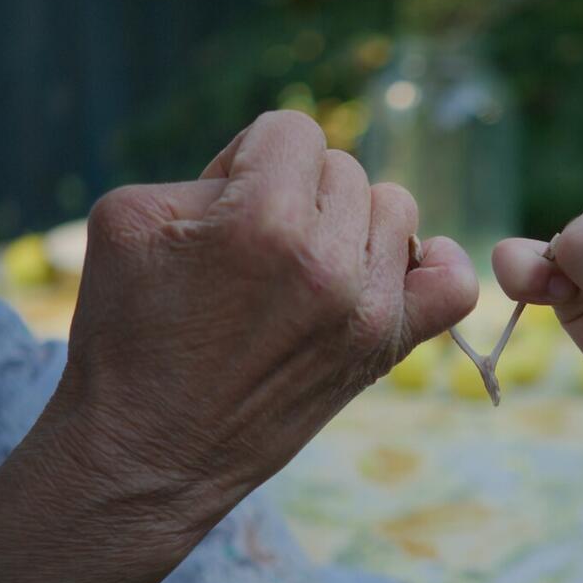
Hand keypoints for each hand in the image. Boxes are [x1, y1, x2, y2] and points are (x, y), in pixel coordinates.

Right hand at [48, 110, 477, 533]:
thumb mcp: (131, 218)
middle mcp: (327, 262)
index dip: (254, 159)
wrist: (148, 451)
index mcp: (262, 220)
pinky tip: (387, 273)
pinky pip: (454, 284)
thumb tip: (275, 167)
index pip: (294, 130)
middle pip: (345, 169)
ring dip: (351, 226)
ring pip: (395, 210)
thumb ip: (212, 170)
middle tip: (254, 251)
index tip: (228, 207)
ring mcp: (366, 310)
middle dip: (297, 195)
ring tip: (303, 267)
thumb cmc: (128, 332)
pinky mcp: (387, 350)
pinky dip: (433, 267)